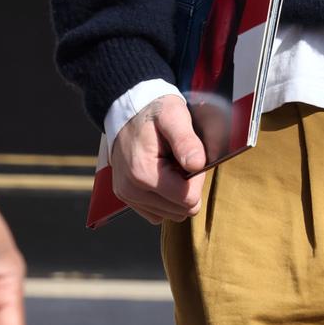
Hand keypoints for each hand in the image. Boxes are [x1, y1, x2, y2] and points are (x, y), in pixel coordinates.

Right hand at [111, 91, 206, 223]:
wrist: (126, 110)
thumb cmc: (153, 112)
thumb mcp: (174, 116)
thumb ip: (187, 141)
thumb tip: (197, 165)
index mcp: (144, 173)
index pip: (188, 199)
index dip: (196, 179)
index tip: (188, 159)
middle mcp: (131, 190)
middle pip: (182, 210)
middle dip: (187, 187)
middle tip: (178, 161)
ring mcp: (127, 196)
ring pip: (172, 214)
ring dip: (176, 192)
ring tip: (168, 165)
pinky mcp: (127, 198)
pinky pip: (158, 213)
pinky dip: (165, 198)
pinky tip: (160, 175)